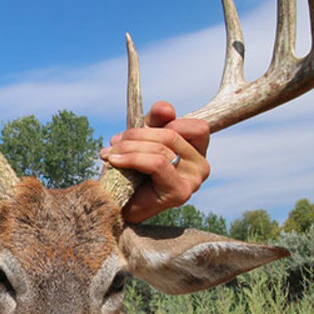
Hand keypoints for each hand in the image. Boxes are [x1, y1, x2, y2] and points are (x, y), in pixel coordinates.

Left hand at [99, 101, 210, 223]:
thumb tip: (166, 108)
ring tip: (111, 153)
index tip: (136, 130)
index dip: (167, 122)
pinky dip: (132, 158)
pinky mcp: (180, 192)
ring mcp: (194, 181)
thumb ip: (155, 121)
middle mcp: (202, 166)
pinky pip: (157, 163)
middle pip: (172, 134)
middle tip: (115, 141)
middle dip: (137, 134)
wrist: (118, 206)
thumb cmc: (131, 171)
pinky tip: (115, 161)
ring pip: (162, 148)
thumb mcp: (144, 138)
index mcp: (197, 151)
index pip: (197, 127)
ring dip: (130, 146)